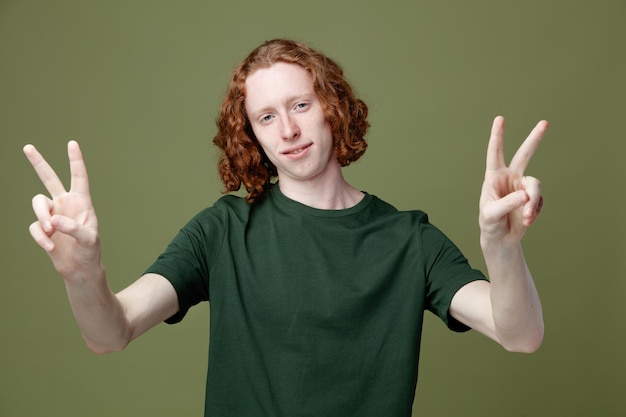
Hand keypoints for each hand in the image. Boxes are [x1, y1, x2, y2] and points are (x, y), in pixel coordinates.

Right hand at [24, 141, 101, 279]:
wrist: (80, 269)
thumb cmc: (90, 252)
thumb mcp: (89, 240)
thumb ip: (73, 228)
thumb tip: (52, 220)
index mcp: (82, 202)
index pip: (79, 177)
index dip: (75, 161)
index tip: (72, 143)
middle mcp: (66, 204)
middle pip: (49, 178)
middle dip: (38, 163)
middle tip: (28, 147)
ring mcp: (52, 215)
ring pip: (37, 204)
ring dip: (41, 217)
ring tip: (50, 231)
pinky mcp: (43, 228)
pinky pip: (35, 227)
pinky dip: (41, 237)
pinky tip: (51, 246)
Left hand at [479, 116, 548, 245]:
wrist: (501, 239)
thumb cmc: (490, 224)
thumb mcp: (491, 215)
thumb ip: (506, 204)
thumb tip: (525, 195)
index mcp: (494, 177)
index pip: (495, 153)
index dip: (497, 136)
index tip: (499, 119)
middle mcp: (509, 178)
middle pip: (524, 154)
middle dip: (534, 139)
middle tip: (545, 122)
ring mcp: (522, 187)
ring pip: (535, 185)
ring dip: (532, 203)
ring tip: (525, 219)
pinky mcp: (532, 198)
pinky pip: (539, 201)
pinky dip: (534, 212)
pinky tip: (527, 221)